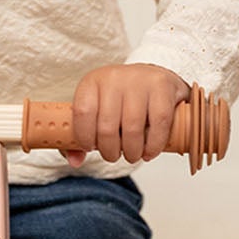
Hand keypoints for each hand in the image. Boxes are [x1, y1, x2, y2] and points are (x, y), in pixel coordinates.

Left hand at [67, 63, 188, 166]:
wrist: (154, 79)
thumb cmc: (121, 100)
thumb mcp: (96, 112)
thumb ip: (80, 138)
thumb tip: (75, 161)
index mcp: (92, 82)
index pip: (82, 112)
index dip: (85, 137)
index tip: (91, 147)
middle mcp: (114, 77)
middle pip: (107, 126)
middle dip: (110, 151)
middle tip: (114, 156)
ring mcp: (139, 80)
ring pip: (132, 128)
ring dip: (132, 152)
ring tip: (132, 155)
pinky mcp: (162, 85)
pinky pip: (158, 124)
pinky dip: (153, 145)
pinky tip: (149, 151)